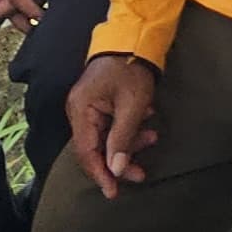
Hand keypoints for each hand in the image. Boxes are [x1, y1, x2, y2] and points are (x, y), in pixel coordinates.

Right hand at [64, 53, 160, 198]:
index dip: (100, 174)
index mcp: (81, 111)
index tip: (114, 193)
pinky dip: (128, 130)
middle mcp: (79, 112)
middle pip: (95, 149)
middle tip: (142, 173)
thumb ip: (123, 139)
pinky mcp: (99, 105)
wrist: (133, 38)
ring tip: (152, 137)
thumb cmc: (131, 69)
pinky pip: (110, 126)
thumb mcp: (132, 106)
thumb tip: (117, 170)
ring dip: (129, 143)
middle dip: (120, 161)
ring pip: (105, 139)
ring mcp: (88, 108)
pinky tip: (146, 121)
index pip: (86, 153)